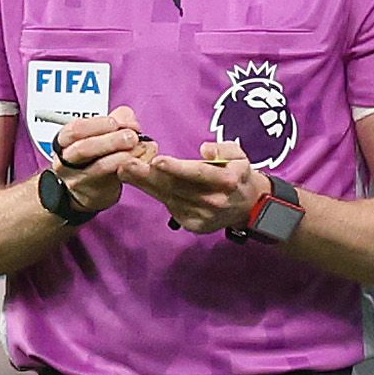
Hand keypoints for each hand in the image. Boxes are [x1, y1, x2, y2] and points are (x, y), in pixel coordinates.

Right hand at [47, 106, 149, 217]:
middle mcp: (66, 160)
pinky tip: (136, 162)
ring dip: (121, 154)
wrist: (89, 188)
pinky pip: (111, 180)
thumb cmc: (94, 157)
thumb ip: (116, 120)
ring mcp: (78, 179)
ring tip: (136, 147)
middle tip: (131, 136)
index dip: (97, 124)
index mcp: (64, 140)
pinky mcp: (93, 193)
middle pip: (83, 148)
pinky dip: (125, 168)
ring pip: (99, 166)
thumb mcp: (101, 134)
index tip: (115, 123)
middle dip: (111, 140)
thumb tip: (129, 120)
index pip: (75, 130)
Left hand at [138, 140, 272, 235]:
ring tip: (126, 170)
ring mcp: (202, 215)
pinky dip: (154, 194)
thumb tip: (206, 151)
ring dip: (145, 184)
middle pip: (177, 187)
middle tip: (126, 164)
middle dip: (149, 175)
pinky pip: (170, 206)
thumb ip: (224, 149)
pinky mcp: (193, 224)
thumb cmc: (237, 174)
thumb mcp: (239, 155)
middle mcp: (214, 200)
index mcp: (227, 181)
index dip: (178, 168)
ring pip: (168, 197)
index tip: (158, 161)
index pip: (199, 174)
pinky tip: (140, 182)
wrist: (248, 206)